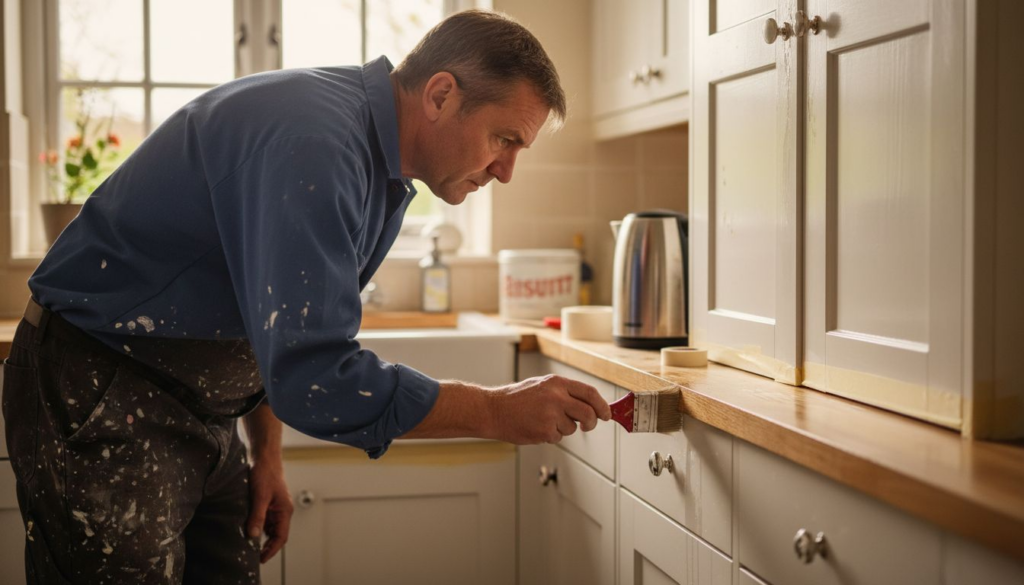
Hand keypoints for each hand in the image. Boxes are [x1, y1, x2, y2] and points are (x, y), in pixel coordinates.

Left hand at [247, 458, 293, 562]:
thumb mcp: (259, 496)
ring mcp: (275, 507)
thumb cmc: (265, 473)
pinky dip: (258, 527)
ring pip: (270, 528)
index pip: (281, 537)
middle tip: (254, 556)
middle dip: (267, 546)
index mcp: (285, 511)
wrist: (264, 457)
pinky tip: (248, 529)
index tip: (261, 558)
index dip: (272, 549)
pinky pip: (264, 520)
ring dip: (262, 537)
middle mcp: (282, 511)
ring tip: (249, 545)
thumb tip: (252, 535)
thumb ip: (257, 517)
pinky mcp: (267, 503)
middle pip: (276, 534)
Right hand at [488, 375, 611, 443]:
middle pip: (588, 413)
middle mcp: (556, 397)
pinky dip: (550, 436)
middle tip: (588, 426)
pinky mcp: (544, 431)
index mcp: (557, 383)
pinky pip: (558, 438)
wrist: (494, 410)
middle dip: (591, 422)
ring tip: (543, 421)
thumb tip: (590, 404)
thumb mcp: (542, 386)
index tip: (606, 414)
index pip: (590, 393)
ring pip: (572, 428)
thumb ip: (564, 393)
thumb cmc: (517, 399)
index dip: (602, 405)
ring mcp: (551, 414)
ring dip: (562, 429)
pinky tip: (536, 427)